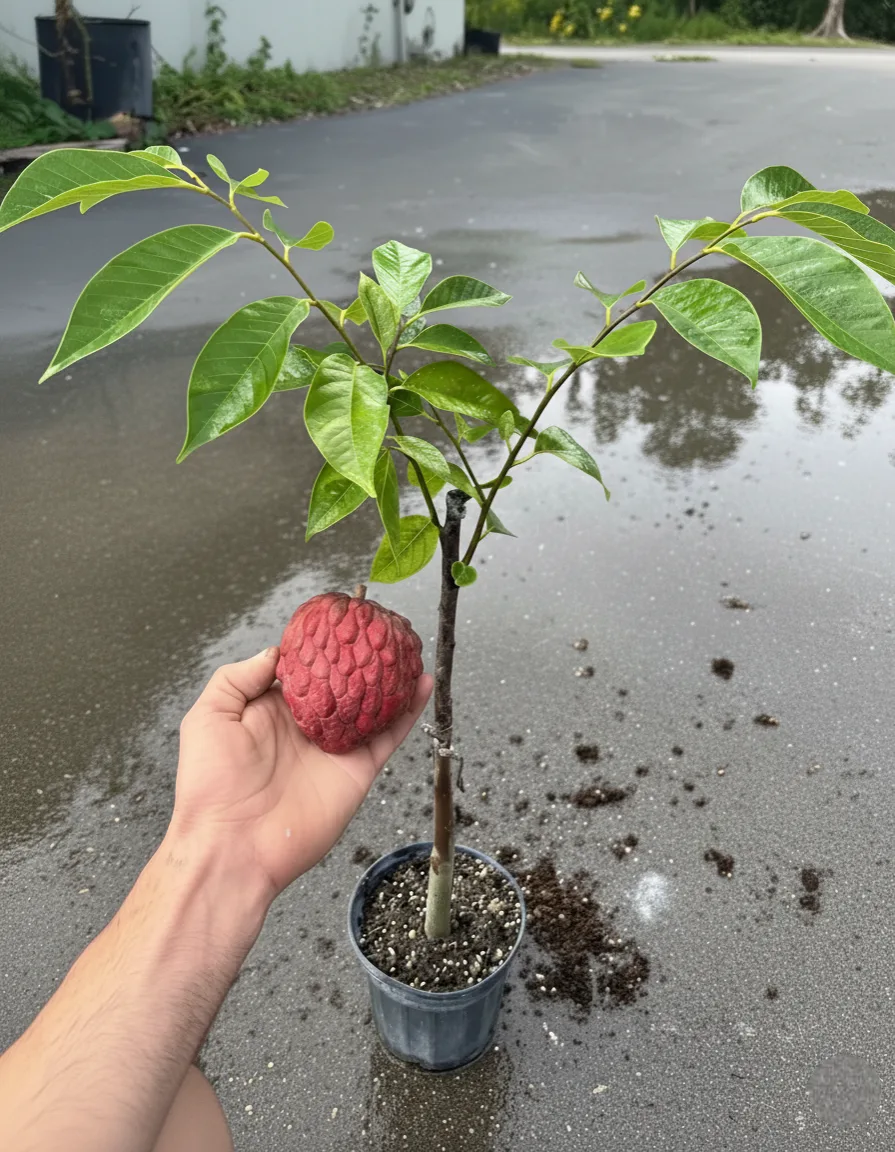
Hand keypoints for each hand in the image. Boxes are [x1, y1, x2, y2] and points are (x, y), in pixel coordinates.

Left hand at [170, 647, 432, 897]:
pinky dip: (409, 711)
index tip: (339, 620)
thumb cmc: (211, 786)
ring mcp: (335, 747)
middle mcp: (307, 726)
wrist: (233, 847)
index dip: (321, 645)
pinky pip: (389, 735)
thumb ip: (240, 677)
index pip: (304, 669)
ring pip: (371, 704)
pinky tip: (422, 684)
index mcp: (271, 710)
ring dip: (391, 678)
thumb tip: (278, 652)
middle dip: (361, 656)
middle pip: (343, 682)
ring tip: (409, 648)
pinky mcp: (358, 769)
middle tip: (382, 627)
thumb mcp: (209, 716)